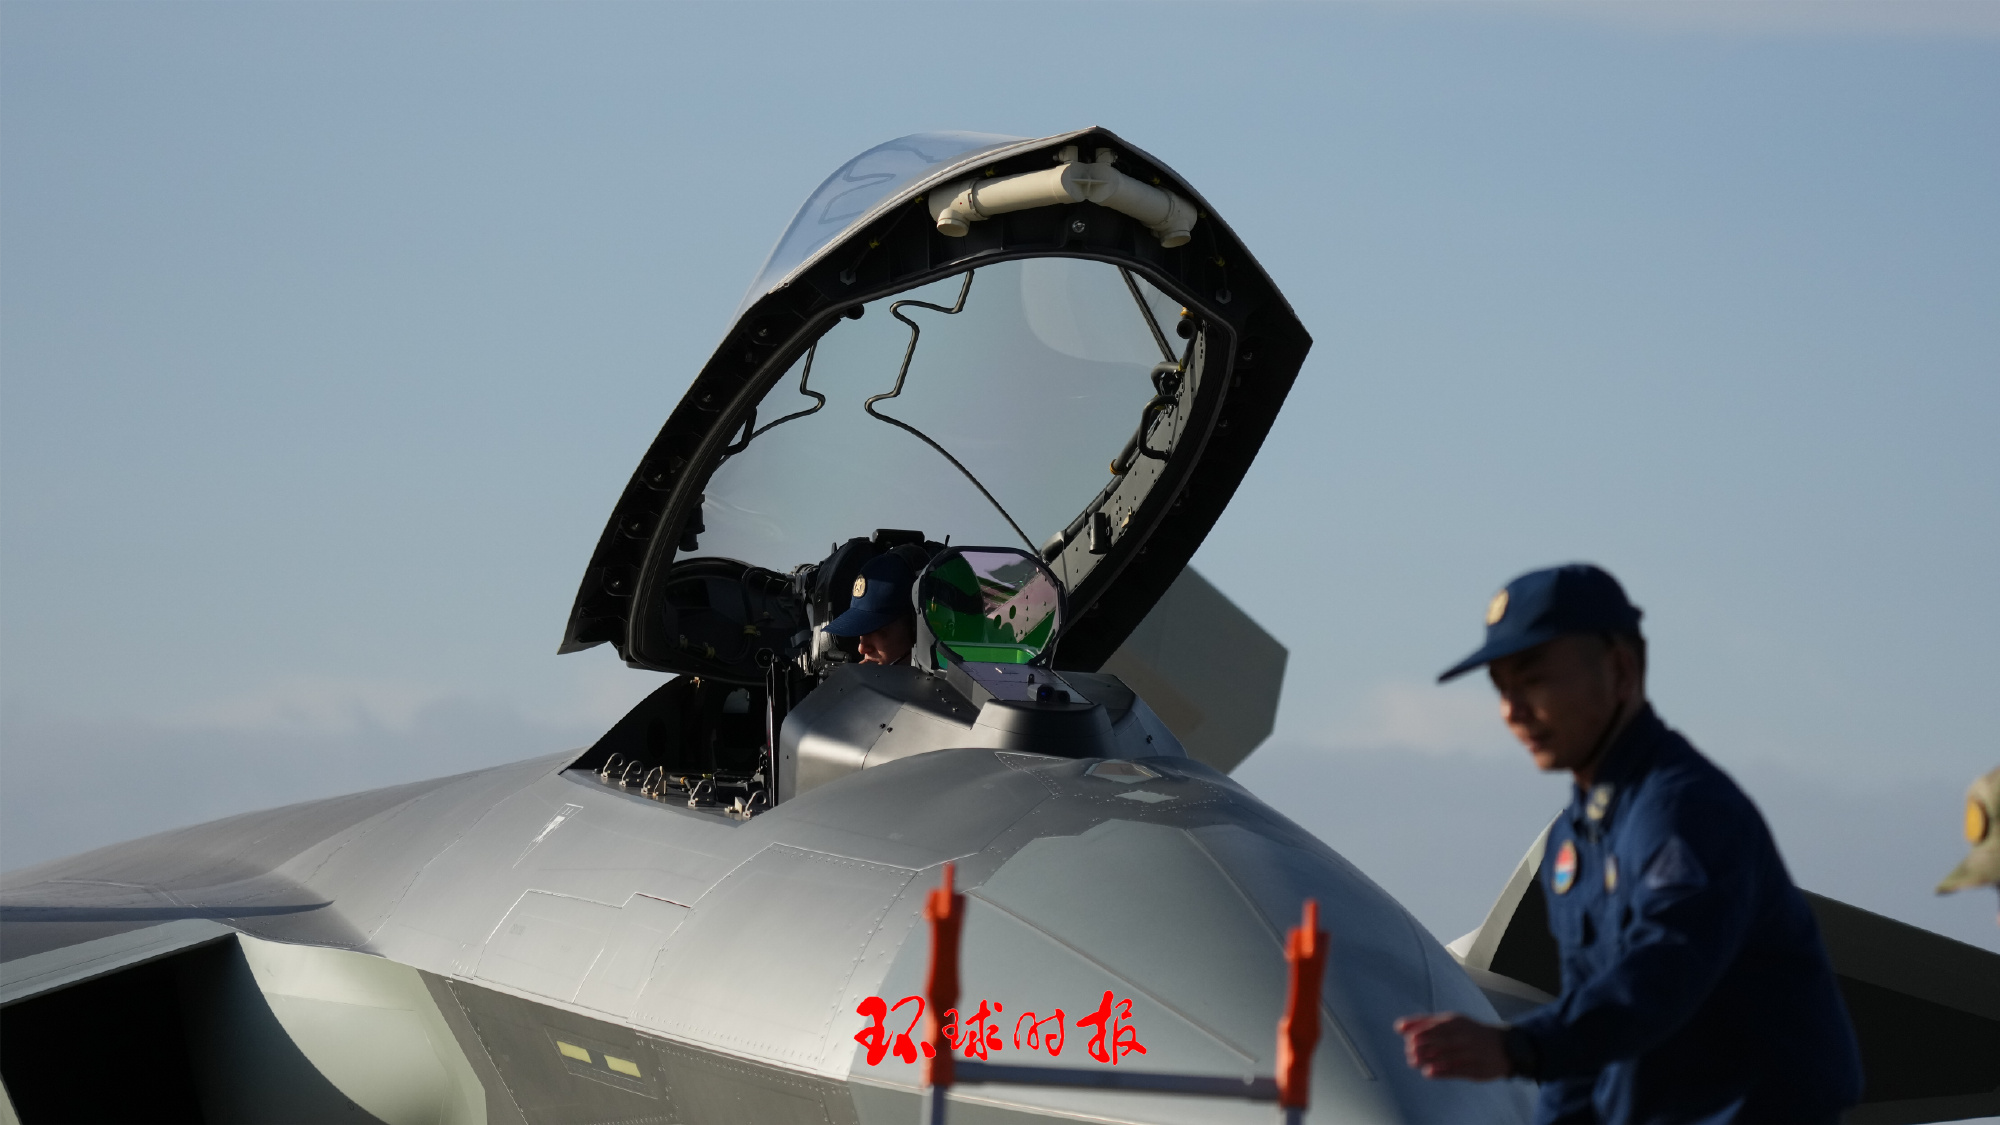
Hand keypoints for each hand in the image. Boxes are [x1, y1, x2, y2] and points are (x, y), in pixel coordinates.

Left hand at [1392, 1012, 1512, 1080]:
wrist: (1503, 1047)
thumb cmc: (1468, 1032)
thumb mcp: (1450, 1023)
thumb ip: (1424, 1023)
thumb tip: (1398, 1027)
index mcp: (1457, 1023)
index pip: (1435, 1026)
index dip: (1419, 1032)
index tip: (1408, 1039)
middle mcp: (1465, 1037)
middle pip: (1441, 1041)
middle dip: (1423, 1047)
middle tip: (1410, 1052)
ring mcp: (1472, 1053)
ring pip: (1447, 1057)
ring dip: (1428, 1060)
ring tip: (1415, 1062)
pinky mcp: (1476, 1069)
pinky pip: (1456, 1071)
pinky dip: (1441, 1072)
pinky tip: (1428, 1072)